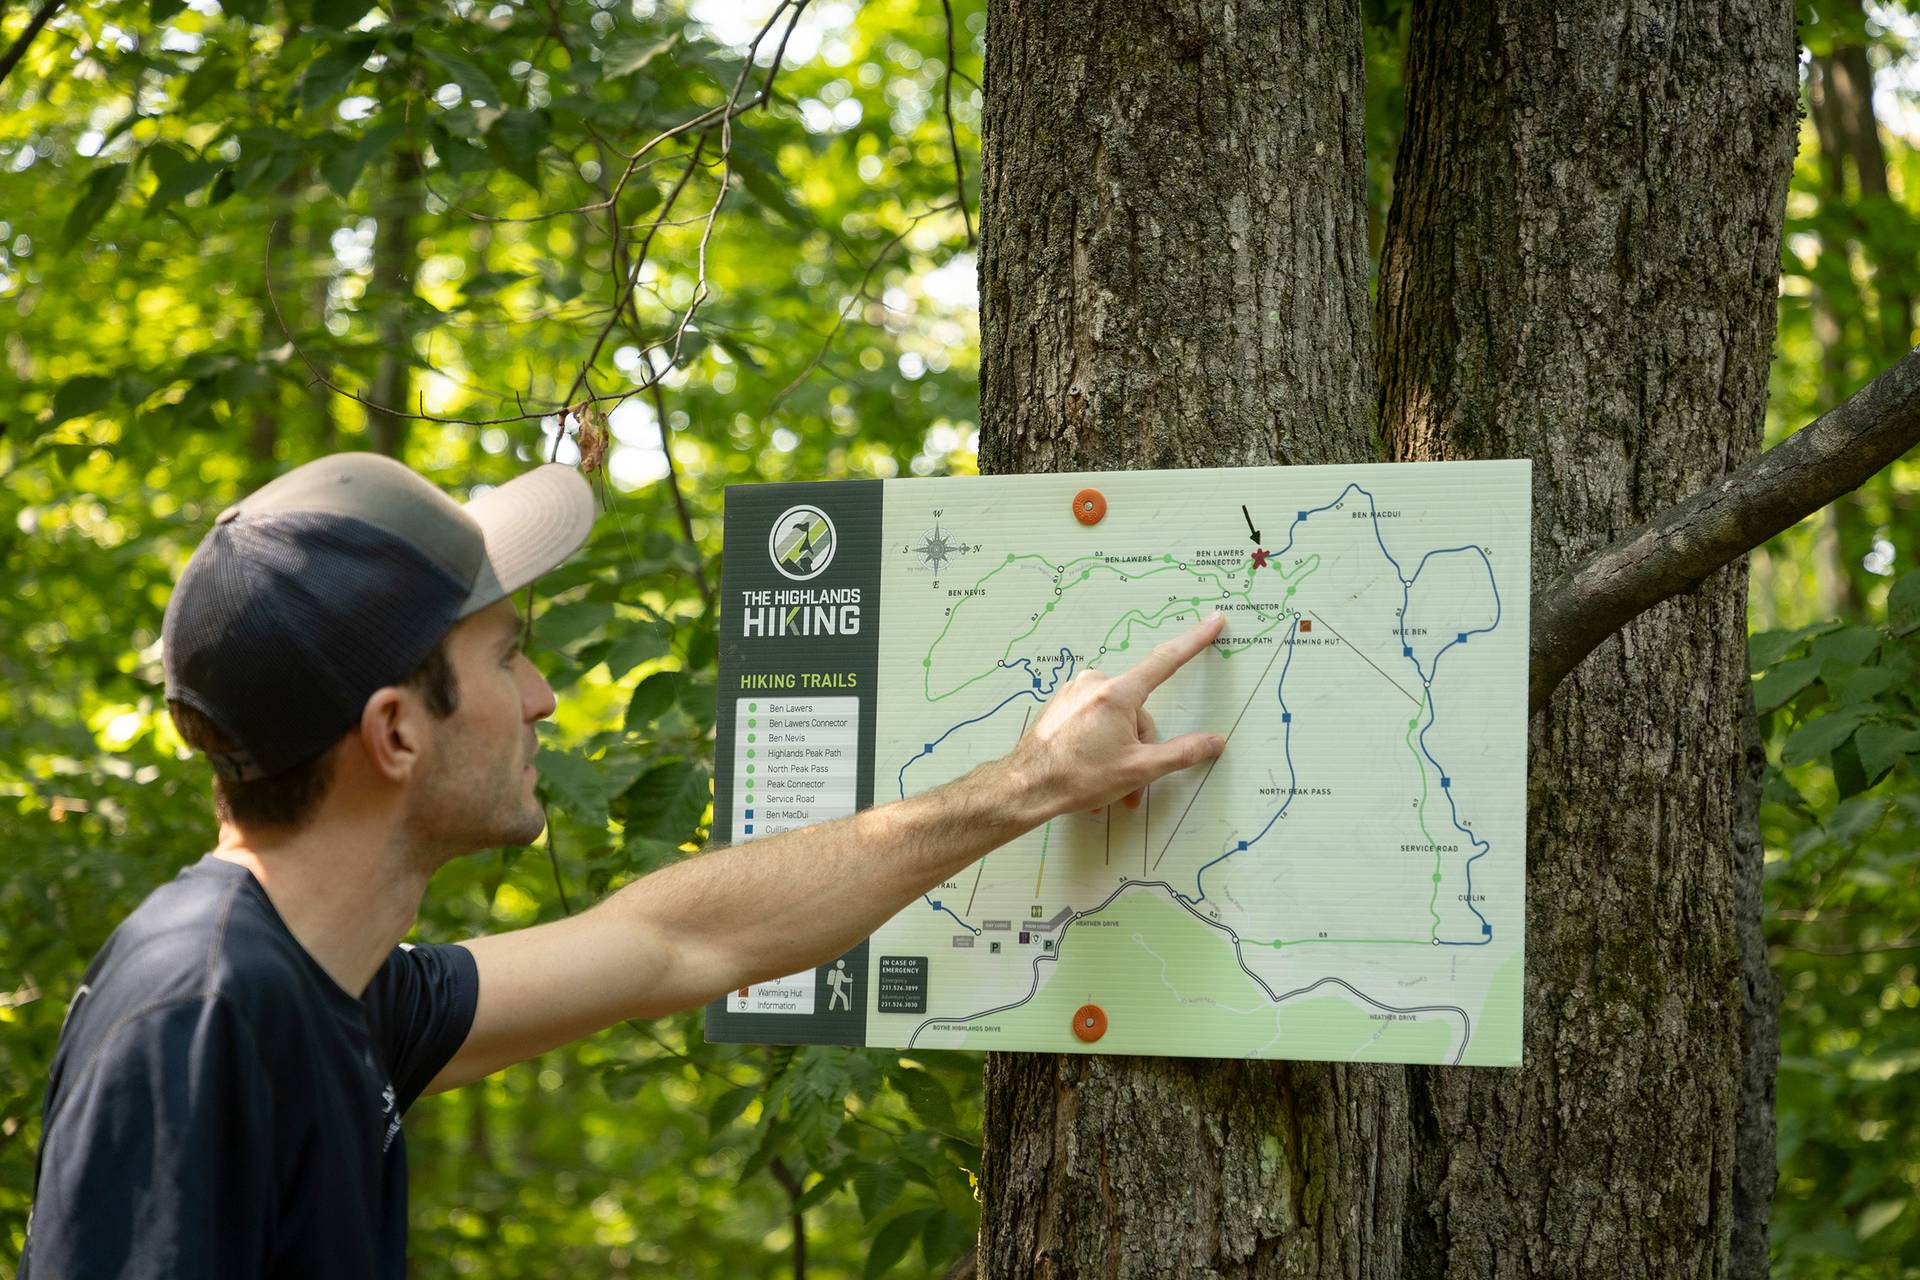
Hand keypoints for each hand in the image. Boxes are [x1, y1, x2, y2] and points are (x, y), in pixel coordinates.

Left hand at [1006, 613, 1227, 821]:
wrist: (1025, 787)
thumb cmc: (1078, 777)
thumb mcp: (1139, 769)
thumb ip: (1182, 753)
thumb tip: (1214, 742)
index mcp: (1117, 693)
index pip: (1166, 661)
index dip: (1194, 641)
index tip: (1212, 620)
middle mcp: (1095, 684)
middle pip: (1138, 711)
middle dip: (1140, 747)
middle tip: (1132, 785)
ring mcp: (1075, 692)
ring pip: (1116, 718)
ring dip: (1119, 751)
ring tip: (1108, 786)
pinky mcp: (1062, 703)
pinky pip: (1094, 719)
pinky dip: (1099, 744)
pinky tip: (1091, 772)